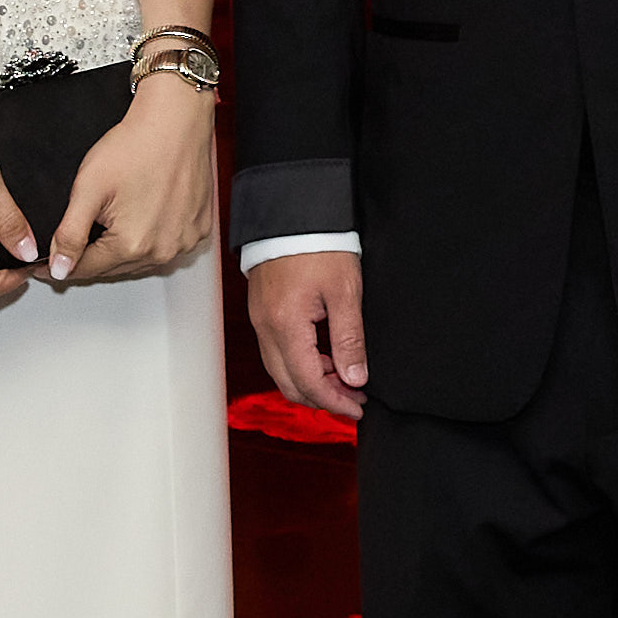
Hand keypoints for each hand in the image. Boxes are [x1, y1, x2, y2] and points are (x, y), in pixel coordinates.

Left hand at [43, 78, 217, 285]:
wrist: (174, 120)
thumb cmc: (135, 145)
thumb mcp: (88, 189)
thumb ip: (70, 234)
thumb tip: (59, 269)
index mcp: (132, 244)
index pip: (86, 269)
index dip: (60, 266)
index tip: (44, 266)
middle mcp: (162, 250)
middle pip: (113, 267)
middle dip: (91, 257)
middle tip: (74, 240)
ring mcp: (184, 242)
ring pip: (140, 261)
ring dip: (121, 251)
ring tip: (110, 223)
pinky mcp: (198, 230)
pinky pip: (166, 246)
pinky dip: (150, 240)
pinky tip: (141, 219)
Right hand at [245, 247, 369, 415]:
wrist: (292, 211)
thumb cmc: (319, 244)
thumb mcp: (344, 292)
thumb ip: (349, 339)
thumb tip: (355, 378)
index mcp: (286, 325)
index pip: (308, 382)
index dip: (334, 401)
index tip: (358, 406)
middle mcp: (265, 328)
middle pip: (289, 384)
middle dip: (322, 398)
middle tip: (354, 397)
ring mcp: (260, 321)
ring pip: (280, 371)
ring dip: (310, 382)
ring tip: (344, 378)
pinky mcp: (261, 313)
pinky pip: (276, 353)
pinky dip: (299, 364)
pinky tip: (324, 357)